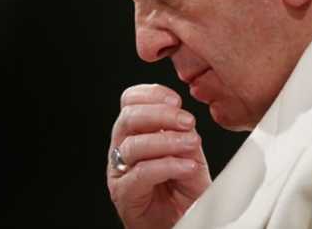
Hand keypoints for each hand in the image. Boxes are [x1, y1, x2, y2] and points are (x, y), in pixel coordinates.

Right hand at [107, 84, 211, 228]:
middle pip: (128, 117)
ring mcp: (120, 170)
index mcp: (135, 130)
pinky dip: (167, 165)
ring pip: (133, 144)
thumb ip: (184, 133)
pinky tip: (187, 166)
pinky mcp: (124, 193)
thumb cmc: (183, 190)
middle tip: (187, 121)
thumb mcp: (189, 152)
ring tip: (191, 144)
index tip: (177, 100)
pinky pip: (140, 173)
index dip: (152, 94)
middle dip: (161, 114)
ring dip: (167, 140)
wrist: (183, 223)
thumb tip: (185, 120)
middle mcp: (123, 146)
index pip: (131, 100)